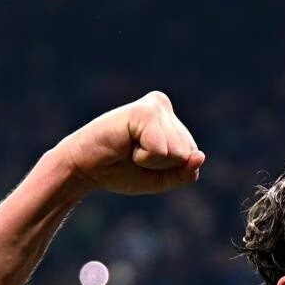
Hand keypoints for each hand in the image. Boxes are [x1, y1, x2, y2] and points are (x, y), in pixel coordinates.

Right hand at [54, 91, 205, 195]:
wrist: (85, 169)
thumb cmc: (120, 171)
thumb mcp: (161, 179)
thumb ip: (186, 172)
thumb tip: (200, 157)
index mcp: (170, 119)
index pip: (192, 155)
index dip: (168, 169)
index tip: (141, 160)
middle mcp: (163, 106)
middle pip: (187, 153)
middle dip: (161, 165)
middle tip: (133, 155)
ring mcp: (155, 106)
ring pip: (178, 152)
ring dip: (152, 161)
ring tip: (129, 149)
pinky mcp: (144, 111)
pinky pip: (162, 150)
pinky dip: (145, 157)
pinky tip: (126, 145)